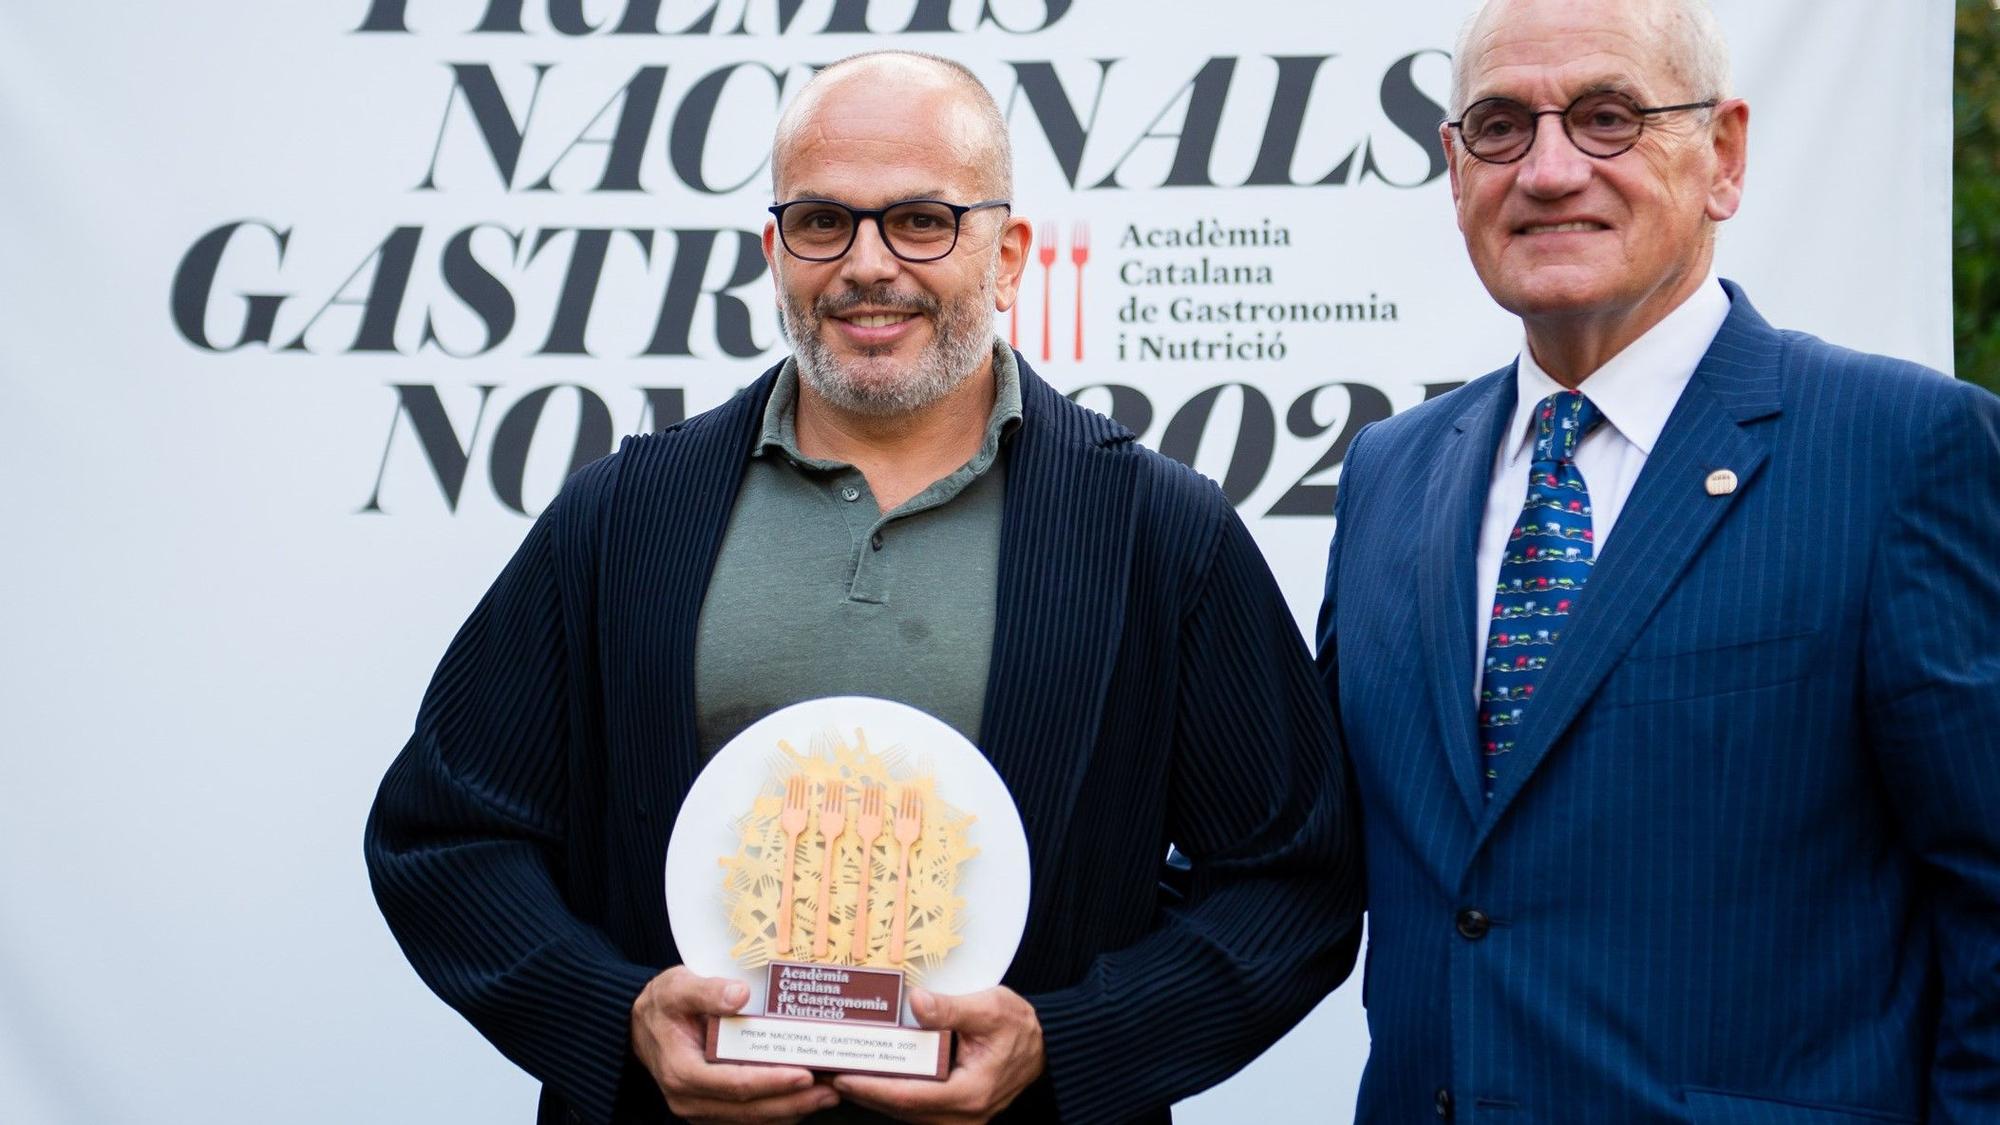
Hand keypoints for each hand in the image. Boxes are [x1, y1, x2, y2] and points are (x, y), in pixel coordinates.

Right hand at [629, 966, 839, 1122]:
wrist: (640, 1025)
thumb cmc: (662, 1004)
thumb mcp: (678, 987)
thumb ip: (707, 990)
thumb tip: (740, 995)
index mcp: (682, 1072)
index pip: (735, 1084)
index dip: (772, 1082)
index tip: (805, 1074)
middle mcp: (689, 1099)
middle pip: (749, 1110)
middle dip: (793, 1102)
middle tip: (831, 1090)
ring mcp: (699, 1109)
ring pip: (751, 1119)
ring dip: (791, 1110)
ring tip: (827, 1094)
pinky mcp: (710, 1109)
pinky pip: (746, 1117)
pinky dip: (777, 1110)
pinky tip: (803, 1098)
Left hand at [831, 986, 1044, 1123]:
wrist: (1045, 1045)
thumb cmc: (1020, 1026)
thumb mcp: (990, 1007)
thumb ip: (952, 1008)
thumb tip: (918, 1002)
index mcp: (971, 1092)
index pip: (910, 1097)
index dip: (873, 1089)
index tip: (844, 1077)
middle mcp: (965, 1114)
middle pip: (903, 1111)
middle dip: (865, 1094)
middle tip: (830, 1076)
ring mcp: (962, 1118)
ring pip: (909, 1114)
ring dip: (877, 1098)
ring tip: (844, 1077)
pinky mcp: (957, 1113)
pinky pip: (919, 1110)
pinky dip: (894, 1097)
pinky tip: (874, 1081)